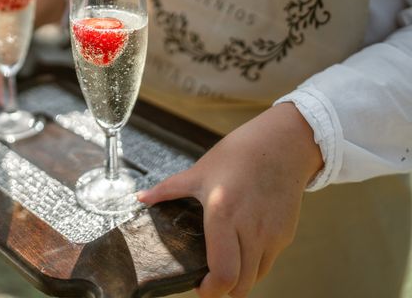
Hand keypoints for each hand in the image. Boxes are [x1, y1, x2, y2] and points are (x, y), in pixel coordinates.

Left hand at [137, 103, 322, 297]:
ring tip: (225, 261)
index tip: (199, 285)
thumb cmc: (240, 154)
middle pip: (241, 285)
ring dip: (240, 277)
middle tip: (208, 276)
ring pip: (257, 277)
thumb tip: (141, 198)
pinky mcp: (286, 234)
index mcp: (224, 214)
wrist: (282, 143)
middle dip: (223, 287)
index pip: (223, 273)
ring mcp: (272, 234)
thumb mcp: (199, 171)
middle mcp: (251, 229)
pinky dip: (255, 262)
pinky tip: (242, 245)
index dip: (209, 289)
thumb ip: (168, 190)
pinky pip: (269, 261)